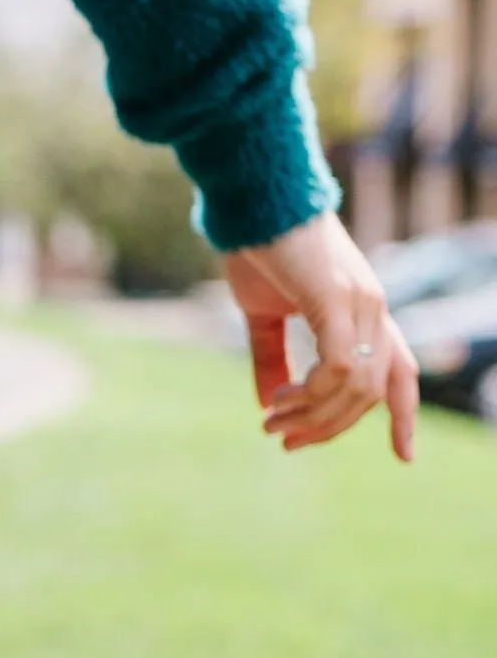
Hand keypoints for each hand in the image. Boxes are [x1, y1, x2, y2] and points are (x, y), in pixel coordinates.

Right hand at [223, 212, 418, 462]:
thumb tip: (269, 406)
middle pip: (373, 395)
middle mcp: (374, 309)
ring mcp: (361, 303)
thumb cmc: (258, 247)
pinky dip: (312, 394)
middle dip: (329, 429)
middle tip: (282, 441)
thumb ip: (271, 359)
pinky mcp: (338, 299)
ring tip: (272, 422)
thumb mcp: (263, 315)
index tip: (405, 459)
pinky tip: (280, 399)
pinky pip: (340, 368)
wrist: (252, 199)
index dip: (405, 418)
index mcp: (365, 313)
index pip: (402, 372)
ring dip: (312, 416)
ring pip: (357, 388)